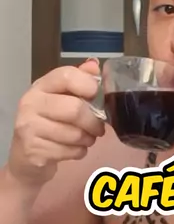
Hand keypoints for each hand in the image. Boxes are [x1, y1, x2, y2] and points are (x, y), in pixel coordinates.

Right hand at [8, 59, 104, 187]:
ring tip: (86, 139)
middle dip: (93, 122)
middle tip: (98, 128)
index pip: (66, 75)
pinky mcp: (34, 150)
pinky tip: (74, 149)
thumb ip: (78, 81)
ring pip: (75, 134)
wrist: (25, 157)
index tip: (95, 95)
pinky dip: (79, 152)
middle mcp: (30, 103)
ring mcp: (29, 127)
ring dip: (88, 139)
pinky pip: (70, 151)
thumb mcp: (60, 99)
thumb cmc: (48, 123)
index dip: (88, 84)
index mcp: (40, 86)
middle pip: (75, 109)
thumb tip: (94, 65)